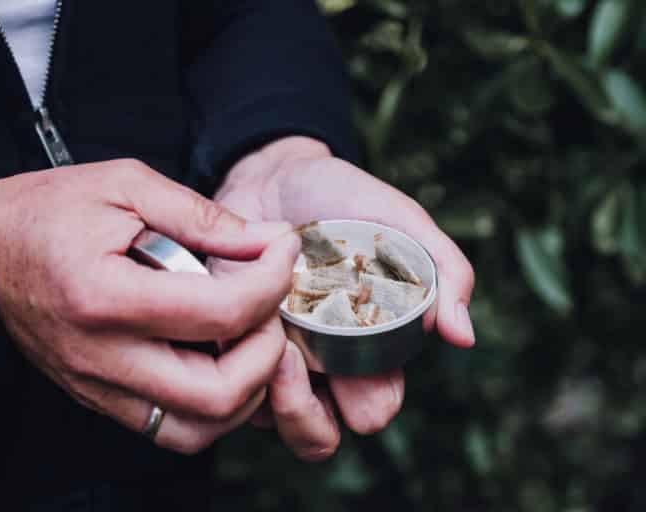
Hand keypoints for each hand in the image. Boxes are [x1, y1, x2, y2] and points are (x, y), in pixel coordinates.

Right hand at [0, 159, 300, 453]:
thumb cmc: (46, 212)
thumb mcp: (125, 186)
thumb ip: (201, 215)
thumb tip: (266, 239)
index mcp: (106, 295)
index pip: (220, 312)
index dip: (271, 281)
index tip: (282, 249)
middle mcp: (103, 356)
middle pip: (219, 392)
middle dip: (268, 351)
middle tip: (269, 307)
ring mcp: (100, 386)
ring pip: (200, 428)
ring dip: (245, 388)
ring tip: (246, 337)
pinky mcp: (100, 399)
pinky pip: (172, 429)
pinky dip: (212, 405)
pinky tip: (215, 359)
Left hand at [212, 137, 474, 459]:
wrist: (272, 175)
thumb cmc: (343, 200)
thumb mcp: (401, 223)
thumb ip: (443, 270)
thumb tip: (463, 337)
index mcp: (366, 350)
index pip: (374, 410)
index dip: (366, 401)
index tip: (353, 358)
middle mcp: (317, 364)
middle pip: (316, 437)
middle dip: (304, 412)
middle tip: (290, 357)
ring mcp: (268, 357)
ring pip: (264, 423)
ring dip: (262, 390)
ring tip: (262, 333)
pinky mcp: (227, 344)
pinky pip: (222, 384)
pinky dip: (227, 360)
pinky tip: (232, 318)